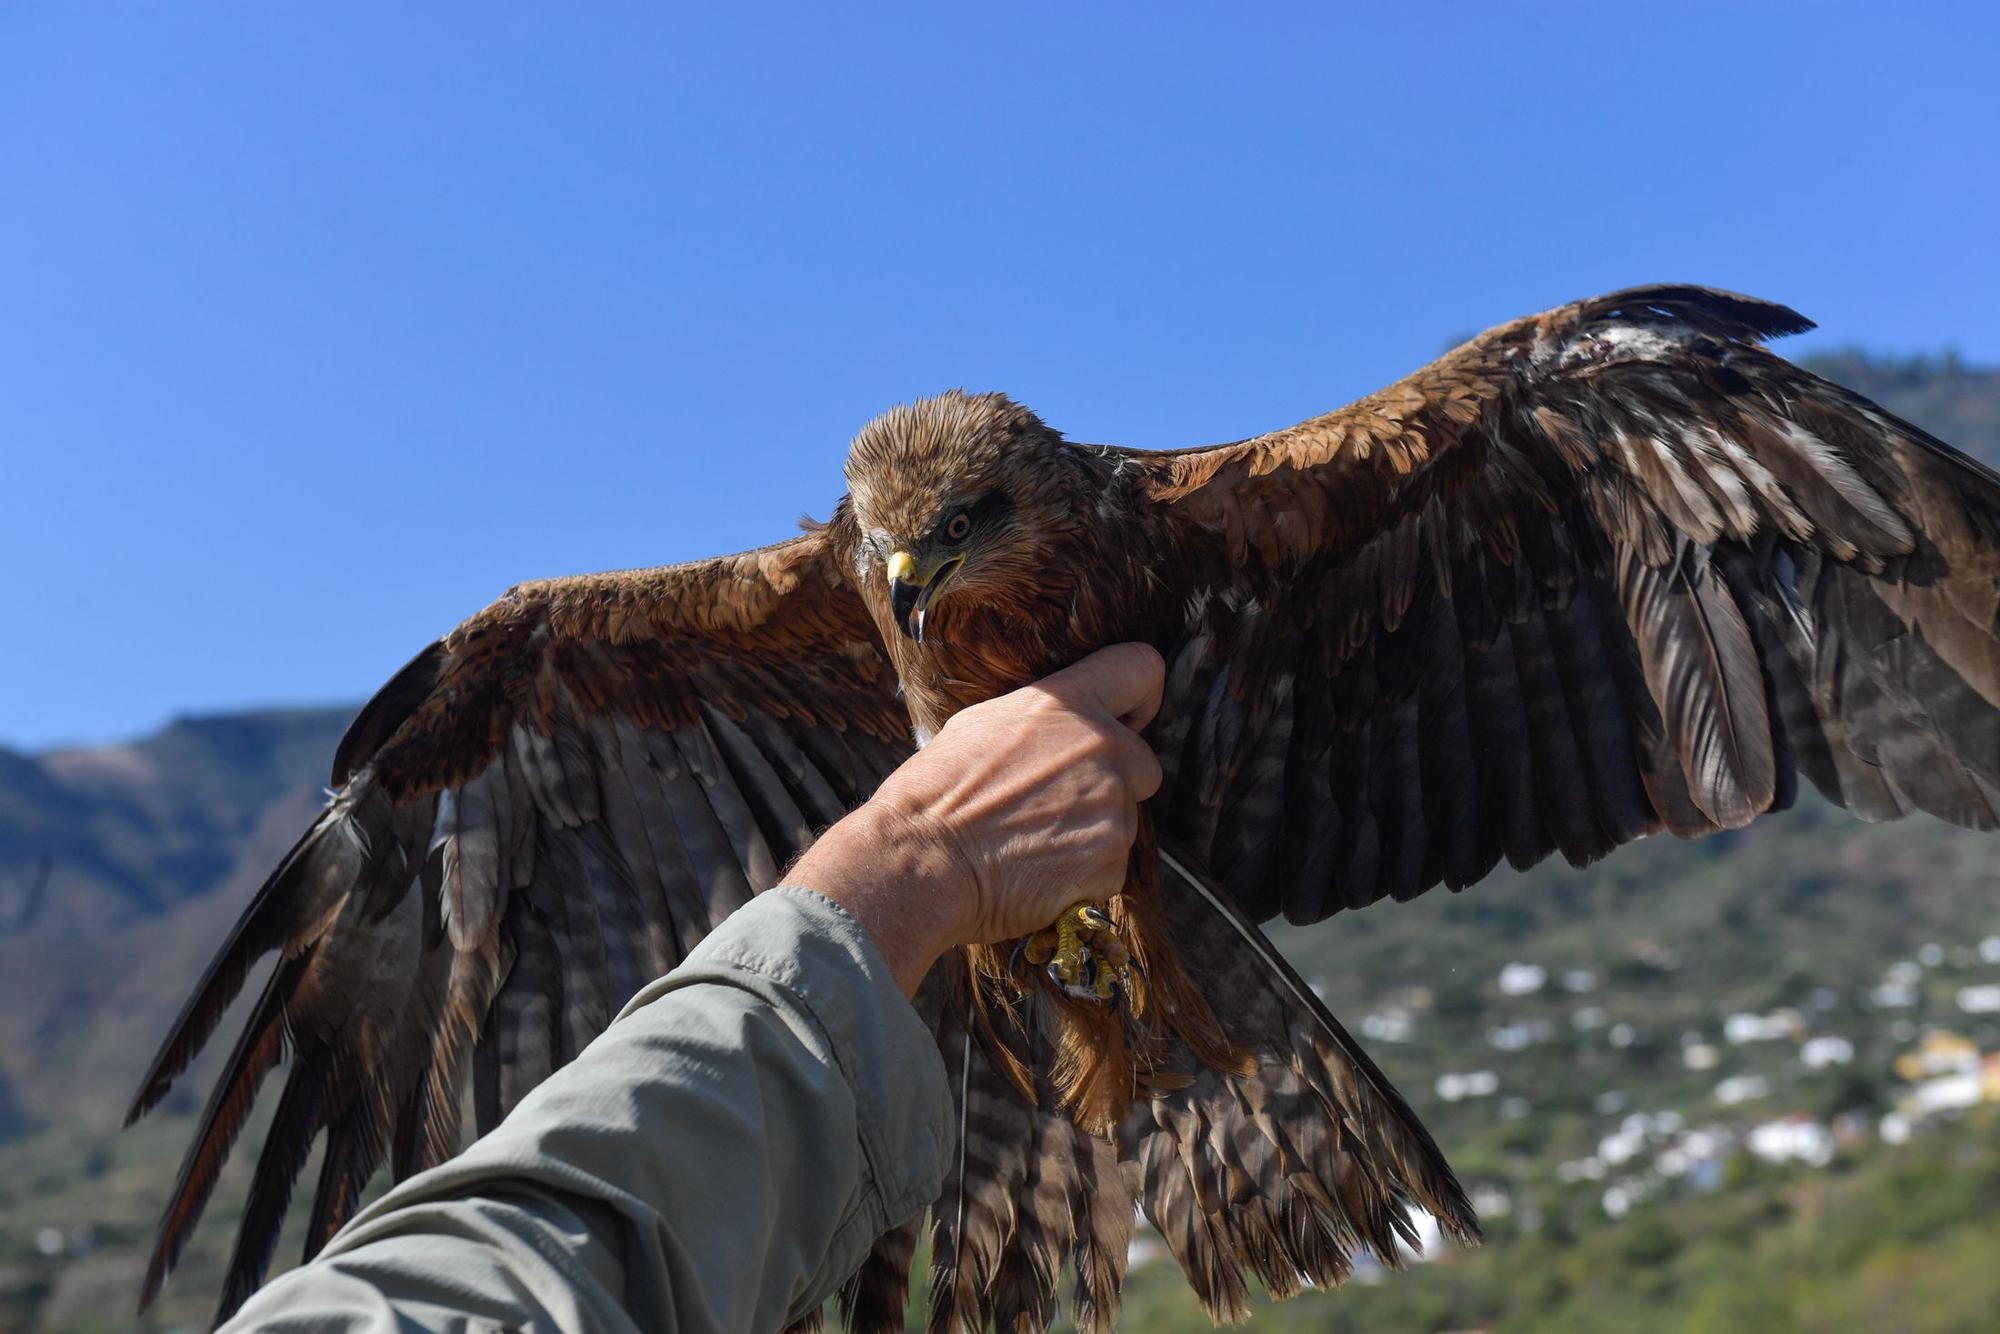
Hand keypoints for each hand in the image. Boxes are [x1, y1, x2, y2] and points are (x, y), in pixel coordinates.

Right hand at [788, 643, 1164, 994]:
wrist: (922, 860)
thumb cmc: (936, 792)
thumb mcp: (983, 723)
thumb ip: (1041, 721)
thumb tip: (1056, 729)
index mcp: (1069, 703)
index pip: (1141, 668)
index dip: (1141, 698)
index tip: (1128, 718)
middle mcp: (1102, 748)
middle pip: (1144, 763)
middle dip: (1114, 783)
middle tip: (1058, 802)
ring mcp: (1112, 807)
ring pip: (1124, 820)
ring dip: (1092, 832)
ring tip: (1032, 842)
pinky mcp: (1110, 862)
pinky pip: (1111, 867)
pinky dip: (1083, 875)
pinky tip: (1037, 872)